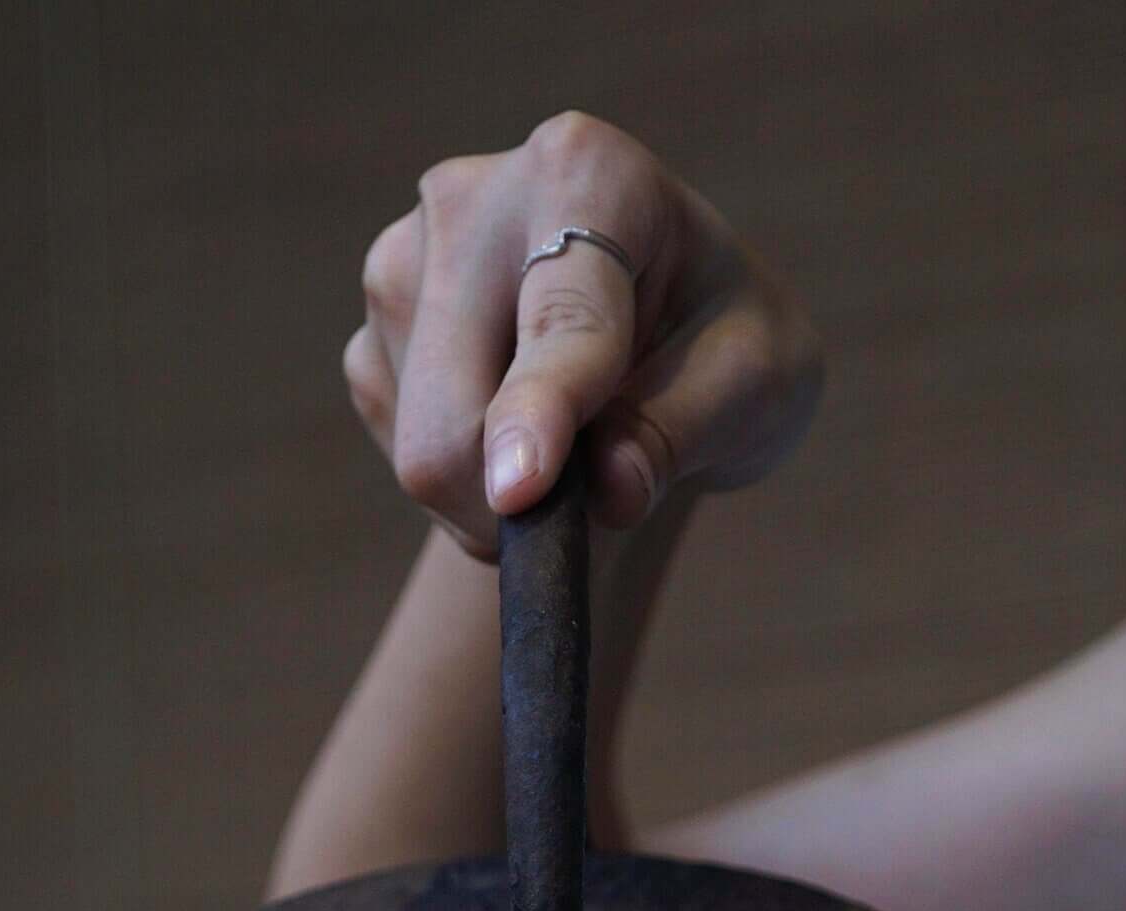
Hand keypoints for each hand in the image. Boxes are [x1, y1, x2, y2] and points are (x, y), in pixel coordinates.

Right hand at [344, 111, 821, 558]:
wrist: (659, 332)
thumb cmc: (719, 341)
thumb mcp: (753, 382)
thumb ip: (682, 430)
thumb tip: (610, 492)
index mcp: (585, 173)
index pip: (559, 318)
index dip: (540, 411)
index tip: (522, 487)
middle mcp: (471, 200)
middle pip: (453, 413)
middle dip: (511, 504)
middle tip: (583, 521)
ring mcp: (402, 268)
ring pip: (421, 454)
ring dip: (495, 500)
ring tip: (567, 455)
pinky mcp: (371, 340)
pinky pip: (402, 459)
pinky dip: (465, 489)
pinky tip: (517, 438)